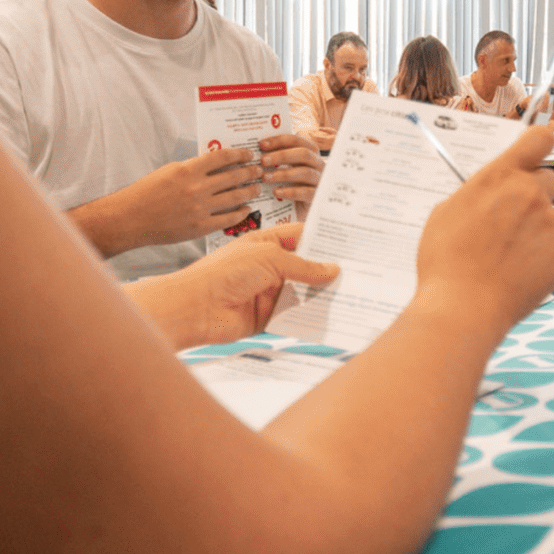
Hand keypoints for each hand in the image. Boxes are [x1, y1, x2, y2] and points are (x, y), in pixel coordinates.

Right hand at [114, 146, 266, 247]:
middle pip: (234, 176)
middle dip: (250, 172)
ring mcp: (200, 209)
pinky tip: (246, 209)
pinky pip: (228, 218)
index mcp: (189, 170)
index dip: (240, 155)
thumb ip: (193, 168)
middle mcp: (197, 188)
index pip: (223, 157)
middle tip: (258, 171)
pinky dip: (241, 212)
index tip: (249, 155)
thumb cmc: (147, 192)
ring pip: (235, 197)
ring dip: (249, 191)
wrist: (131, 219)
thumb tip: (215, 165)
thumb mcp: (170, 171)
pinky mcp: (200, 227)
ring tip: (256, 188)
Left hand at [127, 222, 339, 349]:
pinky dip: (309, 316)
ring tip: (351, 292)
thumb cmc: (222, 273)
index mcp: (266, 243)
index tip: (348, 242)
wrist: (196, 308)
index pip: (300, 237)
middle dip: (326, 269)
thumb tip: (331, 269)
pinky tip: (329, 315)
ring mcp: (268, 291)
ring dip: (320, 294)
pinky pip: (293, 315)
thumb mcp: (269, 259)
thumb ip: (303, 266)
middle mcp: (268, 266)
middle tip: (356, 269)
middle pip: (304, 266)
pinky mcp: (267, 316)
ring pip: (302, 292)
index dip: (323, 238)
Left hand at [257, 134, 324, 214]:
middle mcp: (318, 164)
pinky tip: (276, 192)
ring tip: (265, 178)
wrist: (299, 210)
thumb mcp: (284, 168)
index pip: (297, 140)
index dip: (279, 140)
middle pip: (304, 153)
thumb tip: (256, 150)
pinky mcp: (317, 197)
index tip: (261, 144)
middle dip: (281, 155)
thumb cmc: (289, 184)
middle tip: (262, 160)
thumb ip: (275, 158)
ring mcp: (319, 180)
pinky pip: (307, 192)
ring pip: (306, 172)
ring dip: (283, 174)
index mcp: (309, 152)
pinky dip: (291, 191)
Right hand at [418, 127, 553, 329]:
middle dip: (535, 195)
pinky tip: (517, 273)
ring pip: (550, 217)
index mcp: (500, 176)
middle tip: (511, 221)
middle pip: (549, 180)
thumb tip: (488, 193)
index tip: (537, 154)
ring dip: (535, 230)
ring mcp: (549, 223)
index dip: (540, 144)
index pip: (538, 139)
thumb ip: (477, 193)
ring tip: (506, 257)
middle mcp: (530, 193)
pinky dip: (541, 258)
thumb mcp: (447, 212)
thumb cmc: (446, 262)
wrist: (462, 308)